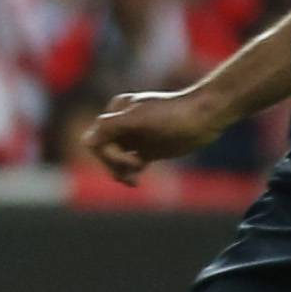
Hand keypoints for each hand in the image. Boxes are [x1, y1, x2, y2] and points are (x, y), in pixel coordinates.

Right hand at [84, 89, 224, 184]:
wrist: (204, 117)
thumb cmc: (173, 115)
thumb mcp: (139, 119)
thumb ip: (111, 127)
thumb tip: (86, 142)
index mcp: (116, 111)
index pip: (96, 139)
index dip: (107, 154)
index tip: (129, 160)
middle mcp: (122, 123)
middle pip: (103, 152)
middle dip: (115, 164)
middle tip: (135, 169)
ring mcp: (135, 137)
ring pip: (115, 161)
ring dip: (121, 172)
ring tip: (135, 180)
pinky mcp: (148, 149)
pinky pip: (129, 166)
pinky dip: (130, 174)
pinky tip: (137, 180)